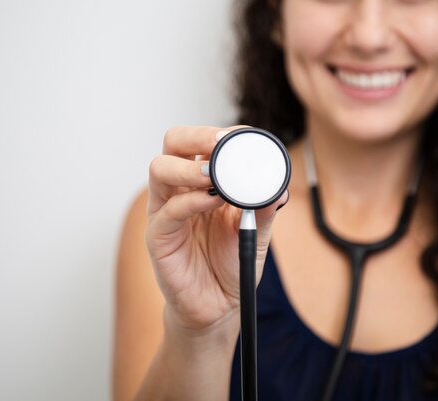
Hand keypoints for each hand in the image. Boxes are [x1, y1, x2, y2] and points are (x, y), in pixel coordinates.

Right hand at [146, 126, 287, 332]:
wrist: (220, 305)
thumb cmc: (232, 263)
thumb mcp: (257, 231)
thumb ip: (264, 207)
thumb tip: (279, 185)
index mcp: (203, 181)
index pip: (201, 142)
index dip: (219, 133)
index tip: (243, 136)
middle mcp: (180, 190)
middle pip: (172, 143)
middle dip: (195, 136)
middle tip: (219, 144)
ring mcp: (166, 211)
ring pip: (159, 169)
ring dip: (188, 168)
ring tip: (212, 176)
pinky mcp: (159, 238)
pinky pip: (167, 212)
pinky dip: (190, 202)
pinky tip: (211, 201)